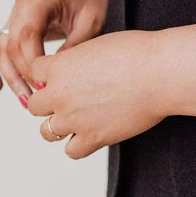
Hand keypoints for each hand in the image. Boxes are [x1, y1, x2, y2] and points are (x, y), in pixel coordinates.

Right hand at [0, 0, 112, 104]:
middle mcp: (22, 4)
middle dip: (20, 74)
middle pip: (10, 44)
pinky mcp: (14, 25)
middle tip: (34, 99)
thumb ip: (73, 45)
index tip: (44, 84)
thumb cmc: (93, 3)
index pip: (26, 35)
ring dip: (9, 76)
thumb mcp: (91, 23)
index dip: (31, 63)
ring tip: (24, 100)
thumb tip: (56, 74)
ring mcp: (15, 14)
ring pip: (0, 48)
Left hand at [26, 30, 166, 158]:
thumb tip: (77, 70)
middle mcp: (60, 94)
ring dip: (61, 126)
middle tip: (71, 99)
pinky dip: (80, 145)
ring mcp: (74, 119)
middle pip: (35, 106)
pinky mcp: (93, 137)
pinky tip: (94, 133)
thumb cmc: (138, 53)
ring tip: (80, 119)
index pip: (35, 73)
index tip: (63, 78)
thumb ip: (78, 60)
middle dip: (50, 102)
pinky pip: (72, 151)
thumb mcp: (98, 45)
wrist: (160, 73)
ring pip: (47, 132)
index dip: (48, 76)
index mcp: (60, 66)